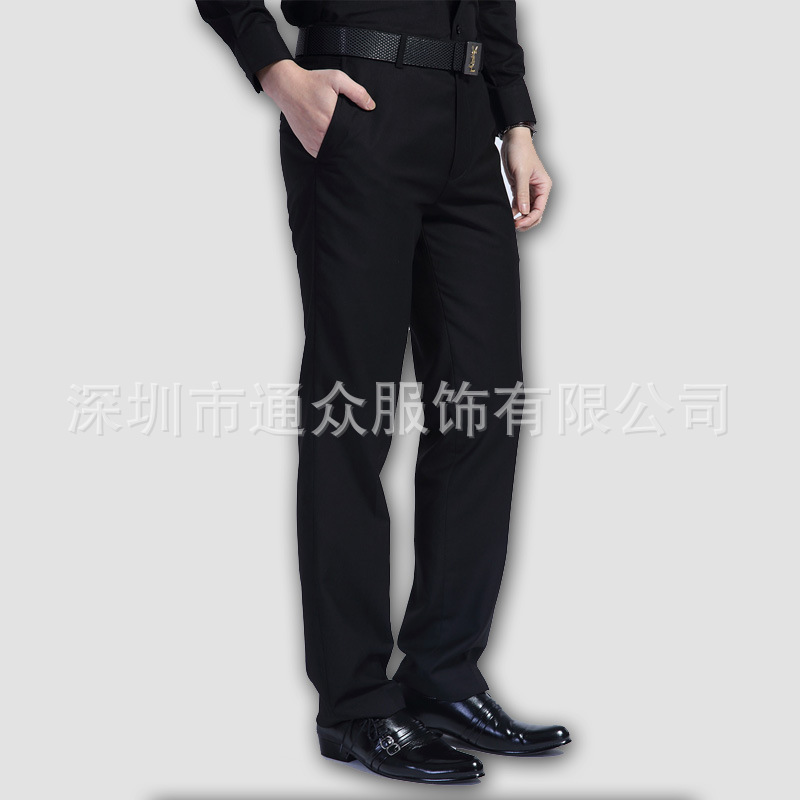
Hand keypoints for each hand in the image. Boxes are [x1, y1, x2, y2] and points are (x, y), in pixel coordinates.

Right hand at [257, 59, 375, 157]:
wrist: (287, 86)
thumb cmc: (312, 82)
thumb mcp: (337, 79)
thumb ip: (357, 92)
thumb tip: (371, 106)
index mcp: (331, 120)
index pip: (350, 136)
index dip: (357, 137)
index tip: (361, 135)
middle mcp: (321, 134)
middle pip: (342, 145)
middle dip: (349, 143)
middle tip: (354, 139)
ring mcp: (313, 141)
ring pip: (331, 152)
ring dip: (338, 148)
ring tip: (344, 142)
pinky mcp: (307, 144)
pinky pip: (321, 154)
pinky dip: (327, 150)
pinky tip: (332, 144)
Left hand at [500, 127, 551, 231]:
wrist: (513, 140)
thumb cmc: (520, 152)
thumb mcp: (521, 173)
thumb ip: (522, 193)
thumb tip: (523, 211)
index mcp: (543, 186)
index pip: (539, 209)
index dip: (530, 219)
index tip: (518, 224)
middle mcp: (538, 190)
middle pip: (535, 213)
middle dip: (526, 221)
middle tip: (514, 226)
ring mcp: (529, 190)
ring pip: (527, 211)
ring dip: (520, 218)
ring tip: (510, 222)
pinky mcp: (519, 188)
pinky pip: (519, 204)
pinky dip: (514, 211)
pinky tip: (508, 214)